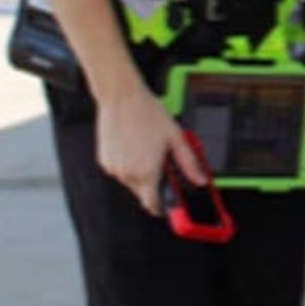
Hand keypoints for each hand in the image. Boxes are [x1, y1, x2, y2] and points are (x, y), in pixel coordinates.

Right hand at [95, 81, 203, 216]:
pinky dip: (127, 164)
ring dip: (140, 173)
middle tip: (160, 162)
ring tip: (145, 149)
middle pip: (143, 193)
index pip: (153, 205)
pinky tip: (133, 146)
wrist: (121, 98)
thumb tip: (200, 180)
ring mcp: (114, 168)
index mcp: (147, 172)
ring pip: (131, 182)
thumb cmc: (147, 114)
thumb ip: (188, 163)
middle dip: (154, 184)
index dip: (162, 207)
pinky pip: (119, 171)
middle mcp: (128, 174)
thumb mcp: (176, 138)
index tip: (168, 206)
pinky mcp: (104, 160)